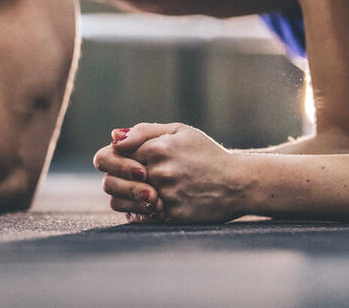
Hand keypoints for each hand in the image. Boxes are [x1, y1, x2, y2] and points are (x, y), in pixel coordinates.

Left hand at [93, 123, 247, 223]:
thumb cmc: (206, 153)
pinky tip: (153, 202)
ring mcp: (164, 196)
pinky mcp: (171, 215)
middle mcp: (158, 173)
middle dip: (115, 179)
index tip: (120, 161)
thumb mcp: (179, 131)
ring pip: (120, 202)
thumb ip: (144, 131)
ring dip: (124, 197)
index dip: (111, 159)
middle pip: (110, 181)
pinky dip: (139, 211)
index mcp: (157, 148)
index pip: (110, 155)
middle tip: (130, 178)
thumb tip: (114, 137)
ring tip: (141, 190)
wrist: (237, 183)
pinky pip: (139, 217)